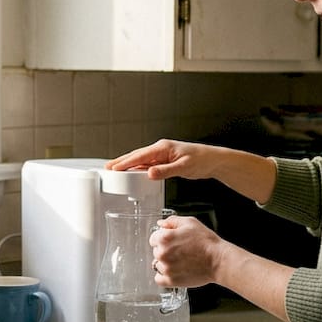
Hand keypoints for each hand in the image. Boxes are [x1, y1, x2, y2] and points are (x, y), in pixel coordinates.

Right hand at [108, 139, 277, 204]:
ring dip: (128, 165)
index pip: (140, 156)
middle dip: (122, 162)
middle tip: (107, 168)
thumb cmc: (201, 160)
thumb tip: (149, 173)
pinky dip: (138, 169)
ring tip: (115, 171)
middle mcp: (160, 149)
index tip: (113, 167)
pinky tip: (133, 174)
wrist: (213, 160)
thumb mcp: (184, 167)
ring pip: (141, 160)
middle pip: (136, 156)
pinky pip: (148, 165)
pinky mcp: (165, 161)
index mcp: (163, 148)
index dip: (125, 162)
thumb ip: (165, 171)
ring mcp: (162, 155)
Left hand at [150, 214, 224, 288]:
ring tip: (181, 261)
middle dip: (166, 251)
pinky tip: (174, 271)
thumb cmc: (206, 242)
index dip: (163, 239)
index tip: (172, 242)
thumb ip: (172, 221)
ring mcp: (166, 268)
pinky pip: (159, 279)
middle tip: (180, 251)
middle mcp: (162, 253)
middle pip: (156, 252)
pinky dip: (164, 276)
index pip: (153, 239)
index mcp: (164, 238)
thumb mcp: (190, 223)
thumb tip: (161, 224)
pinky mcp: (171, 281)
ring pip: (158, 265)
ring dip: (166, 263)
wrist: (218, 260)